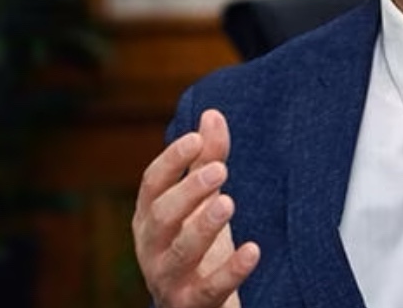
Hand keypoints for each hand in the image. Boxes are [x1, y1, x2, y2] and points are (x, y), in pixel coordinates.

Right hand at [133, 109, 259, 307]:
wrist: (197, 304)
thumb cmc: (195, 245)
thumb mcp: (201, 202)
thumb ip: (206, 160)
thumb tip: (212, 114)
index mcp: (149, 218)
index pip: (151, 184)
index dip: (171, 160)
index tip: (196, 139)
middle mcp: (152, 248)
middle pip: (160, 217)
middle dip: (188, 191)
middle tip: (220, 170)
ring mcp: (168, 279)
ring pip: (179, 253)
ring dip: (203, 226)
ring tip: (229, 202)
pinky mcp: (191, 304)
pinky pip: (210, 289)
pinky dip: (231, 271)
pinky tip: (253, 250)